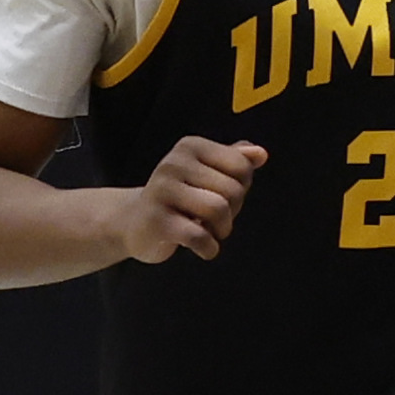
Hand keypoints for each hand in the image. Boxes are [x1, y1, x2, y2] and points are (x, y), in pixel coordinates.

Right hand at [116, 136, 261, 263]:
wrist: (133, 222)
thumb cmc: (178, 198)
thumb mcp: (205, 173)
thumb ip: (234, 160)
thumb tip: (261, 154)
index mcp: (190, 146)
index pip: (241, 165)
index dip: (242, 187)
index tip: (224, 197)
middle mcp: (174, 163)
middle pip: (232, 190)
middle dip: (232, 211)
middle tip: (215, 219)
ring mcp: (163, 191)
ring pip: (218, 210)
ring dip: (222, 230)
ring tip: (210, 231)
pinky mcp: (157, 221)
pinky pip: (199, 236)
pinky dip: (209, 248)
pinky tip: (202, 248)